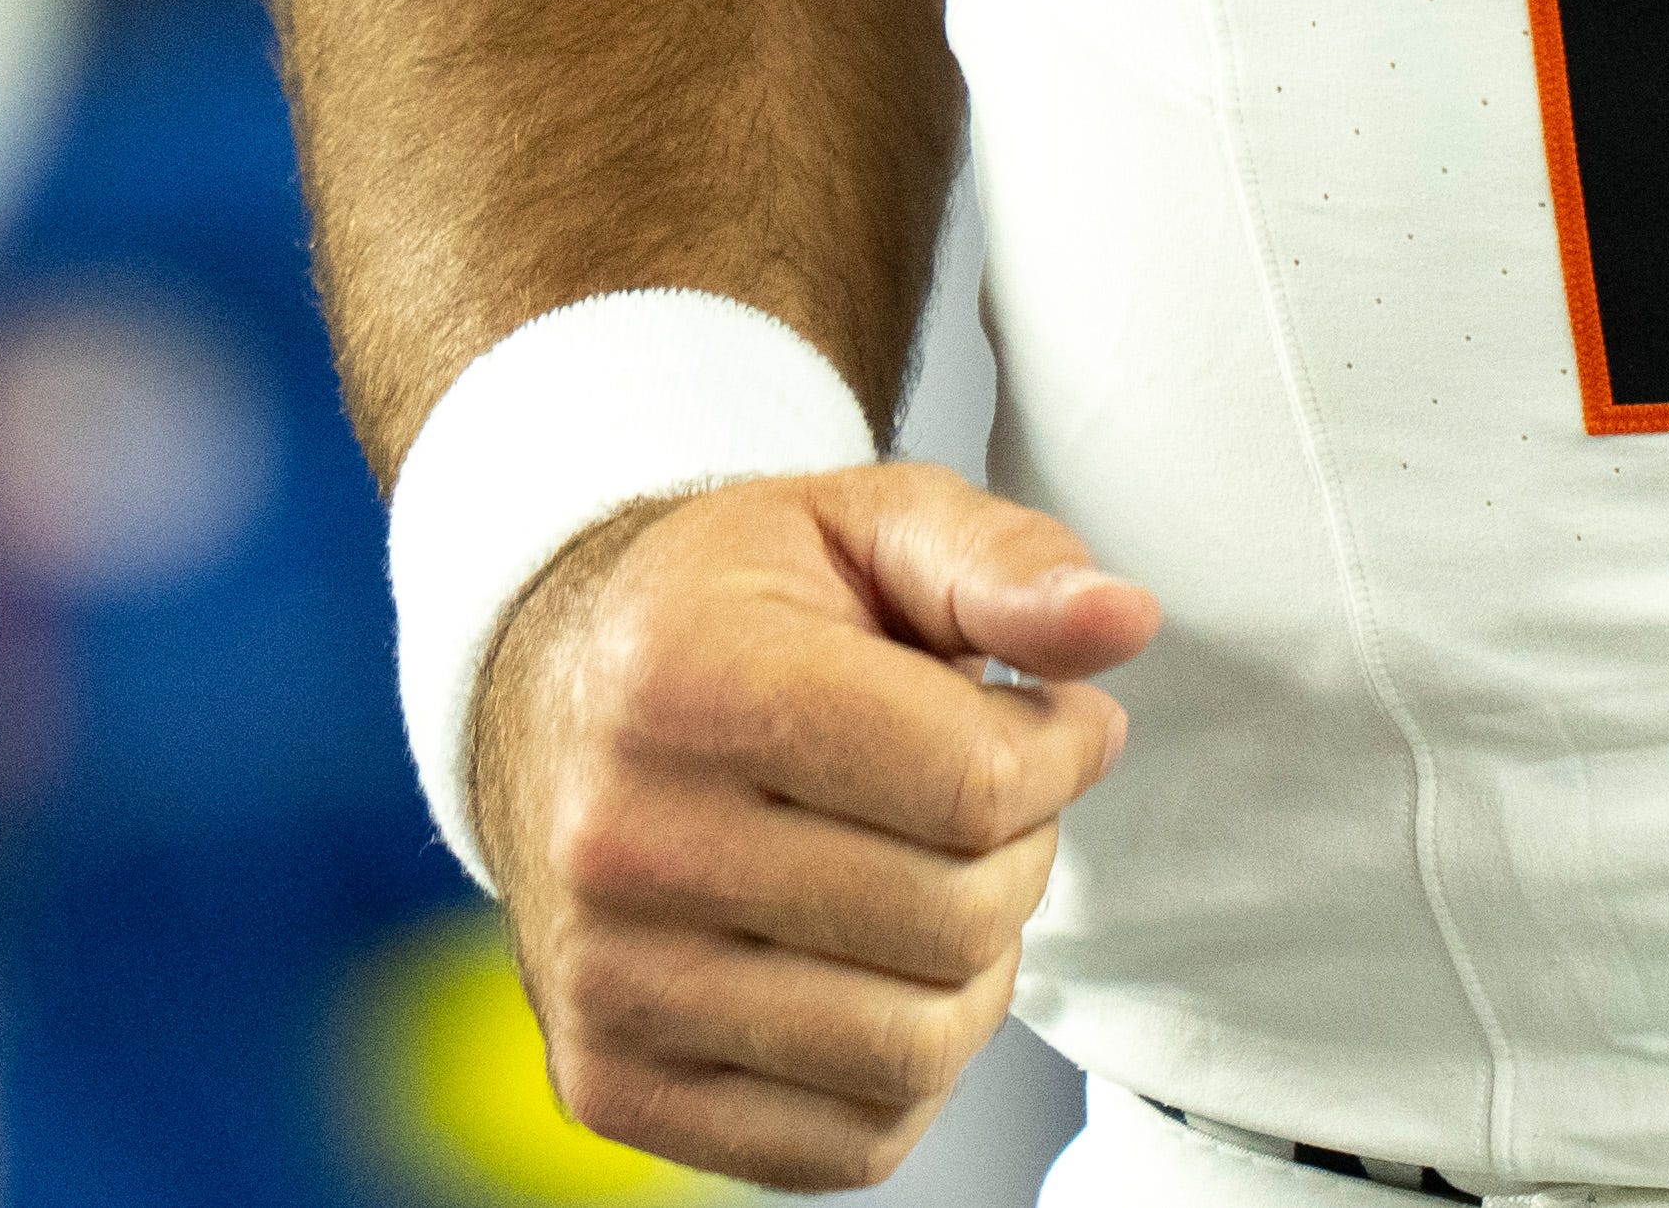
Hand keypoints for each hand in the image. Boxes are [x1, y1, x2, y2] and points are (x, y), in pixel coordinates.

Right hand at [472, 465, 1157, 1190]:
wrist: (545, 701)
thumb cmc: (737, 611)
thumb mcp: (866, 525)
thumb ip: (1003, 562)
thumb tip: (1122, 620)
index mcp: (683, 676)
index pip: (974, 782)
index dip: (1060, 751)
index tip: (1045, 721)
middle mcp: (620, 840)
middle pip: (955, 921)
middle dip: (1017, 857)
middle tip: (982, 802)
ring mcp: (606, 981)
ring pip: (915, 1049)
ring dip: (973, 972)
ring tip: (931, 882)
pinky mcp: (612, 1086)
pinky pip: (851, 1144)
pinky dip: (904, 1071)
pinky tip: (870, 970)